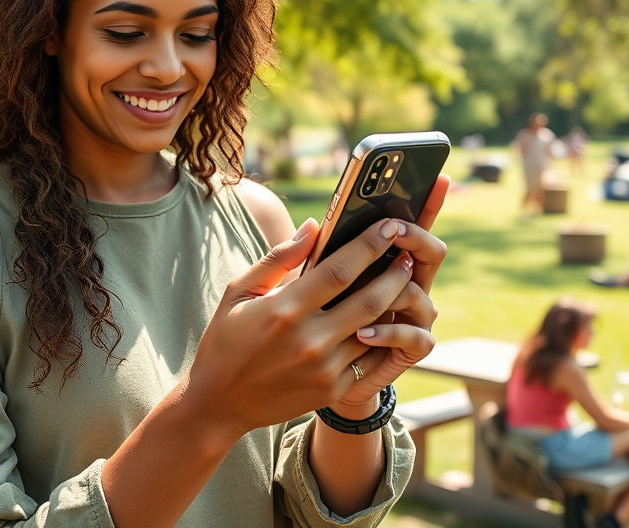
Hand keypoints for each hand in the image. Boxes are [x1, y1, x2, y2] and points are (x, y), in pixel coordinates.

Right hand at [186, 209, 440, 437]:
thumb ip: (278, 258)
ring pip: (375, 330)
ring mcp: (324, 369)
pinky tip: (388, 320)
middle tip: (407, 254)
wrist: (220, 402)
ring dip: (394, 304)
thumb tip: (314, 226)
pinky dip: (383, 336)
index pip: (339, 270)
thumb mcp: (239, 292)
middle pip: (369, 300)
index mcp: (284, 310)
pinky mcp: (332, 390)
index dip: (369, 245)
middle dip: (394, 273)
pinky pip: (368, 359)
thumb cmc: (226, 339)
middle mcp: (309, 340)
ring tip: (403, 282)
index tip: (389, 226)